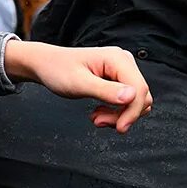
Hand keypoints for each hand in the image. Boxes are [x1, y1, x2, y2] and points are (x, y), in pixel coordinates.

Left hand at [3, 40, 152, 132]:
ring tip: (96, 117)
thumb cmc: (57, 70)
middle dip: (123, 114)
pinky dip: (116, 111)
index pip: (139, 89)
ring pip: (135, 100)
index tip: (119, 128)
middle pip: (140, 96)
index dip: (133, 112)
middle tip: (97, 121)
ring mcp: (122, 70)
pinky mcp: (117, 79)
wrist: (45, 65)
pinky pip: (127, 100)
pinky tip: (99, 112)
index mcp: (117, 59)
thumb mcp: (78, 83)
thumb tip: (132, 96)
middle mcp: (124, 62)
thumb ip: (104, 90)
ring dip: (119, 114)